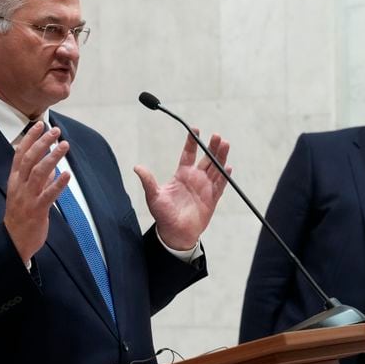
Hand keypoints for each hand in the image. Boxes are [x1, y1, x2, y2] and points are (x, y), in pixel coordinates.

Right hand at [4, 122, 69, 262]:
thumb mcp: (25, 193)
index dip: (29, 138)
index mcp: (15, 180)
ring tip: (64, 146)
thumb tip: (52, 166)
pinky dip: (58, 184)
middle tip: (56, 131)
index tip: (39, 124)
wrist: (14, 241)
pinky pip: (48, 195)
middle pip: (30, 159)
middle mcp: (19, 186)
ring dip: (52, 158)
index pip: (20, 154)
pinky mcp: (37, 210)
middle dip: (43, 143)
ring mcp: (27, 198)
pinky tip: (67, 174)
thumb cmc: (21, 216)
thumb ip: (38, 179)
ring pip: (39, 173)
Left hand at [134, 129, 230, 249]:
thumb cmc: (163, 215)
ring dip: (221, 157)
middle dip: (212, 147)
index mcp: (182, 175)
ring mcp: (205, 187)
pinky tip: (228, 167)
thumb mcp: (154, 196)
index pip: (188, 154)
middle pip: (206, 158)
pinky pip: (220, 185)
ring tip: (225, 144)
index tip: (195, 129)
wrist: (175, 234)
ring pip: (215, 168)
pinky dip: (225, 176)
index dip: (192, 142)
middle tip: (216, 136)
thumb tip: (137, 167)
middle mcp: (195, 179)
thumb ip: (148, 181)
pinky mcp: (212, 198)